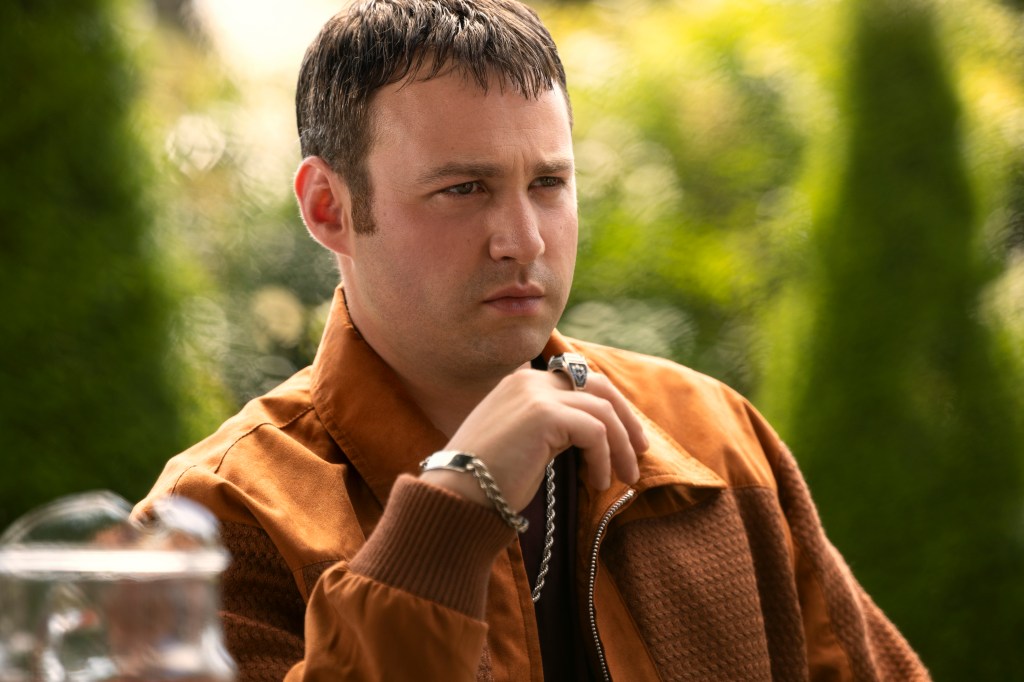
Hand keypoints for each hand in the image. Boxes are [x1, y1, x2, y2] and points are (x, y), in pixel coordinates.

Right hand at [420, 367, 647, 510]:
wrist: (455, 496)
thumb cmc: (486, 481)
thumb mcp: (523, 442)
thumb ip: (553, 428)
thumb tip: (596, 435)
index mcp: (521, 383)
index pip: (580, 381)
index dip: (610, 407)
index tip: (627, 439)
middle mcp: (529, 380)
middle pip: (598, 386)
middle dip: (627, 418)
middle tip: (641, 451)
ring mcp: (536, 394)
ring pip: (603, 411)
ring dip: (622, 446)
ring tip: (625, 478)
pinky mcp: (544, 415)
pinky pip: (596, 432)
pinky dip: (605, 459)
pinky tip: (600, 483)